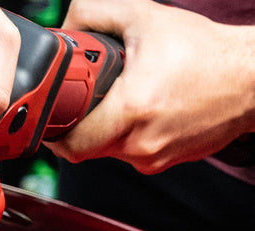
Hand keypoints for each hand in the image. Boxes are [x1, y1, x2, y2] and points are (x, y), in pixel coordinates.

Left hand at [47, 0, 254, 173]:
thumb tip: (65, 28)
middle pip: (84, 149)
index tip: (51, 112)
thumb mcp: (143, 16)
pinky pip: (133, 153)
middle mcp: (143, 141)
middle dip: (75, 125)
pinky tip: (139, 110)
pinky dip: (128, 134)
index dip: (53, 129)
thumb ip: (93, 13)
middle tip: (79, 102)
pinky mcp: (170, 161)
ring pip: (108, 151)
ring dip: (103, 129)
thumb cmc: (205, 51)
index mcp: (132, 109)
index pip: (70, 143)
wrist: (253, 77)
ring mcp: (157, 156)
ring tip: (116, 99)